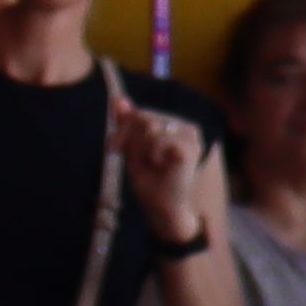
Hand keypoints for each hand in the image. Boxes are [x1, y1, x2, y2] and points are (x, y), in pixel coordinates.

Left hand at [120, 99, 218, 242]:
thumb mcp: (132, 148)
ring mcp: (191, 138)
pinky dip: (151, 154)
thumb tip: (117, 99)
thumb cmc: (150, 180)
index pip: (141, 113)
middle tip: (133, 159)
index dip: (123, 128)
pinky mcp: (189, 149)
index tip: (114, 148)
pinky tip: (160, 165)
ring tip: (152, 164)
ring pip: (150, 128)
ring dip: (141, 149)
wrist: (161, 207)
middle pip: (144, 118)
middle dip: (129, 139)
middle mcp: (187, 127)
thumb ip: (127, 124)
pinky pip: (157, 141)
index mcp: (176, 125)